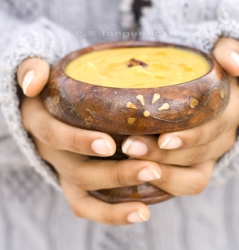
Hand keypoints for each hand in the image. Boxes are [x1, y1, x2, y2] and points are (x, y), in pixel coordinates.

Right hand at [17, 58, 162, 224]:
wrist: (53, 111)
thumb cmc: (54, 91)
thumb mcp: (40, 76)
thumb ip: (32, 70)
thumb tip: (33, 84)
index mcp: (40, 124)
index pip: (54, 134)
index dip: (78, 141)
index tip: (109, 144)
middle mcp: (51, 154)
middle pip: (78, 171)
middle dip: (115, 174)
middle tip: (153, 169)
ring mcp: (63, 171)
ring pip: (84, 195)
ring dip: (115, 205)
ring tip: (146, 208)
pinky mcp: (75, 184)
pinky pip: (88, 206)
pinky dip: (111, 214)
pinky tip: (140, 212)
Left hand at [121, 38, 238, 195]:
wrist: (193, 100)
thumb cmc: (198, 78)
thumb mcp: (213, 62)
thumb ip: (228, 51)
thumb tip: (230, 59)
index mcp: (230, 110)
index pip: (215, 126)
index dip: (192, 136)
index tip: (163, 139)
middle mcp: (222, 138)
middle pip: (197, 154)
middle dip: (162, 154)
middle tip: (129, 147)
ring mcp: (209, 157)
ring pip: (191, 176)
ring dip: (160, 171)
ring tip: (129, 161)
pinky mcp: (195, 169)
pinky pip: (184, 185)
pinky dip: (163, 183)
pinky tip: (139, 174)